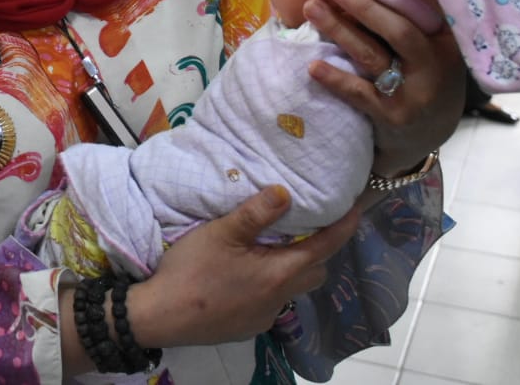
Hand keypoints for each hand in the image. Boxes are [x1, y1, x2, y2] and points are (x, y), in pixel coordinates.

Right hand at [129, 187, 358, 348]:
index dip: (343, 228)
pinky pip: (271, 305)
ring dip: (292, 271)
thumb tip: (286, 191)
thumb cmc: (192, 270)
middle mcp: (279, 298)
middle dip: (318, 251)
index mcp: (278, 272)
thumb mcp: (221, 233)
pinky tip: (245, 279)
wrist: (161, 316)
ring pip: (292, 290)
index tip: (357, 210)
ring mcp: (264, 317)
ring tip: (273, 251)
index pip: (323, 247)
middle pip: (315, 273)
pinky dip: (269, 288)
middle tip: (307, 228)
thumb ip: (256, 213)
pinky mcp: (247, 329)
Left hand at [304, 0, 462, 175]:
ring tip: (311, 8)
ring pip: (372, 56)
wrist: (426, 137)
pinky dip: (335, 79)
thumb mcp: (436, 48)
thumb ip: (422, 15)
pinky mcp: (391, 116)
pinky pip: (359, 94)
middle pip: (399, 32)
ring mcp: (413, 94)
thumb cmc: (424, 78)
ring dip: (339, 30)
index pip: (430, 10)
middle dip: (365, 7)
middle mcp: (434, 67)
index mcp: (445, 43)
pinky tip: (312, 66)